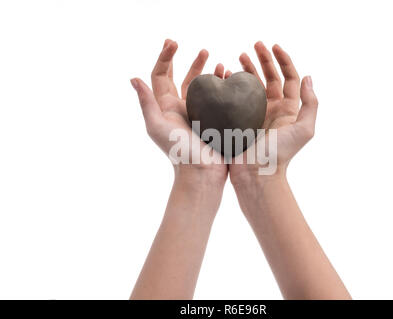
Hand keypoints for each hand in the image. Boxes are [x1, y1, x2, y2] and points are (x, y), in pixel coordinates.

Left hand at [131, 39, 228, 183]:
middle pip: (184, 79)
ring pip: (204, 89)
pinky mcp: (215, 121)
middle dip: (192, 63)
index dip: (165, 58)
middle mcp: (182, 109)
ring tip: (220, 64)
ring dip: (211, 74)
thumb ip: (146, 103)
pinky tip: (231, 81)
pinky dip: (224, 87)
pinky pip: (219, 99)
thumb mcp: (157, 126)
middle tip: (203, 50)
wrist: (202, 173)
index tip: (174, 43)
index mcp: (166, 107)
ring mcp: (200, 115)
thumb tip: (133, 78)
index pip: (161, 76)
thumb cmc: (178, 152)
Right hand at [229, 41, 318, 183]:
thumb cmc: (280, 154)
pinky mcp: (238, 120)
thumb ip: (310, 104)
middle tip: (254, 45)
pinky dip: (230, 84)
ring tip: (238, 56)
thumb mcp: (305, 130)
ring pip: (251, 85)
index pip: (289, 78)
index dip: (283, 60)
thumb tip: (308, 78)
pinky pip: (235, 97)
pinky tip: (224, 75)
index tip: (273, 46)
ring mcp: (254, 114)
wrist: (256, 174)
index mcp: (288, 109)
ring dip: (247, 69)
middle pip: (270, 77)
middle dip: (263, 59)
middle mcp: (272, 109)